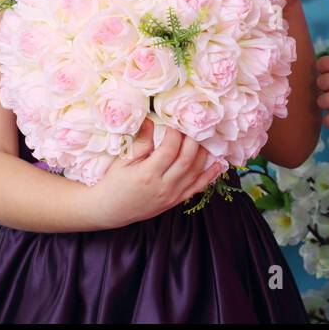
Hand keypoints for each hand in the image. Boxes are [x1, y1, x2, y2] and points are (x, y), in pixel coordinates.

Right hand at [94, 118, 219, 228]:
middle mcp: (163, 186)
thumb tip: (151, 119)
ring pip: (195, 172)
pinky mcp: (176, 201)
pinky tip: (218, 164)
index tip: (176, 121)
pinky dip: (209, 175)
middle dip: (193, 140)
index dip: (175, 133)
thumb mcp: (123, 160)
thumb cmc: (114, 182)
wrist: (111, 210)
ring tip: (206, 137)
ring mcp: (172, 196)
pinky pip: (197, 188)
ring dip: (204, 153)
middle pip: (187, 160)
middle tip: (194, 126)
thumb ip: (140, 141)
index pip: (169, 150)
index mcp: (147, 174)